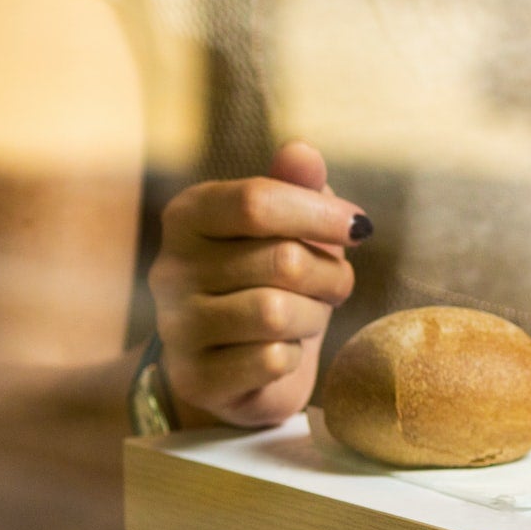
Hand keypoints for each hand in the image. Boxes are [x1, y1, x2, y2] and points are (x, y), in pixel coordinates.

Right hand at [148, 141, 366, 427]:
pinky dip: (293, 356)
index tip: (360, 227)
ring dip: (314, 315)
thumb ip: (296, 185)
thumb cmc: (272, 280)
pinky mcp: (194, 378)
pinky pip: (270, 360)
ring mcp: (175, 326)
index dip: (320, 213)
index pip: (257, 201)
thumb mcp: (290, 226)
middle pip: (281, 260)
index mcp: (189, 215)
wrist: (241, 365)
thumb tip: (301, 151)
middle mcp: (169, 267)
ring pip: (276, 312)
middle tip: (335, 284)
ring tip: (310, 315)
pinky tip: (282, 352)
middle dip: (329, 274)